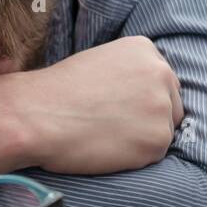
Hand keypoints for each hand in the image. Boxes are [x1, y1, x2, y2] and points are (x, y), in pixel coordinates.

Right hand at [15, 36, 183, 172]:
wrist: (35, 115)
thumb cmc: (55, 93)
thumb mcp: (97, 64)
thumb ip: (127, 75)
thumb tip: (139, 97)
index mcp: (144, 49)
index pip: (160, 81)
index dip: (139, 99)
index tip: (118, 108)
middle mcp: (160, 73)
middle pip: (170, 105)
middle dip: (148, 119)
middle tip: (113, 127)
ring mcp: (161, 107)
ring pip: (163, 131)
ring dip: (140, 139)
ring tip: (104, 136)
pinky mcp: (157, 140)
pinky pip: (153, 154)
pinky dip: (133, 157)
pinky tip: (106, 148)